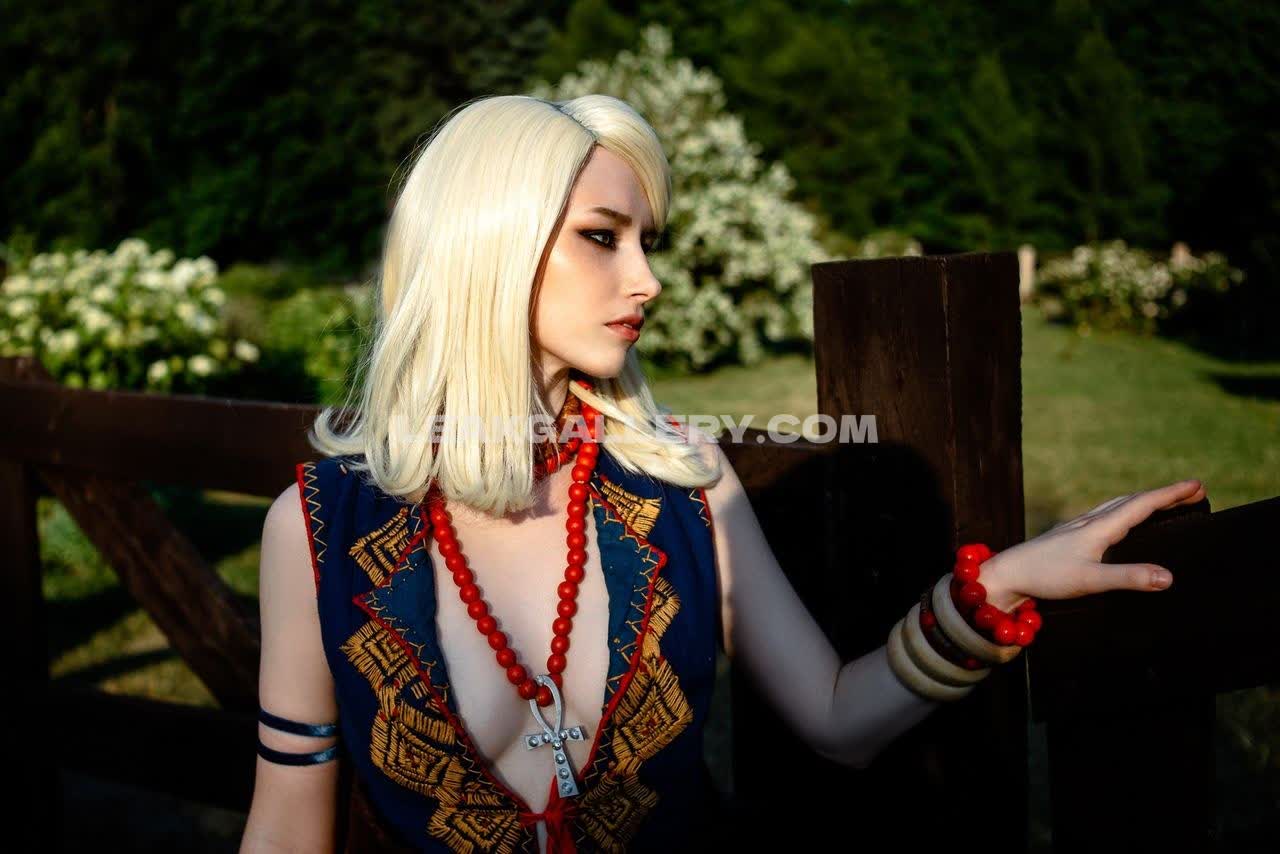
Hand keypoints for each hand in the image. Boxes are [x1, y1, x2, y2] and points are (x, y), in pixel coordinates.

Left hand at [979, 479, 1207, 608]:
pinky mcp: (1069, 535)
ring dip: (1144, 500)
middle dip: (1164, 495)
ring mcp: (1078, 526)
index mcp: (1100, 528)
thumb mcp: (1091, 580)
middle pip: (1133, 501)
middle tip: (1194, 490)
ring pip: (1118, 505)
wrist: (1007, 574)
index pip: (1142, 505)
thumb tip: (1169, 576)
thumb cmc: (1046, 576)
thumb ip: (1129, 578)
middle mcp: (1090, 522)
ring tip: (1164, 500)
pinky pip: (1106, 514)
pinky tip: (1120, 519)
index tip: (1197, 485)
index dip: (1171, 495)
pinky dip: (1125, 510)